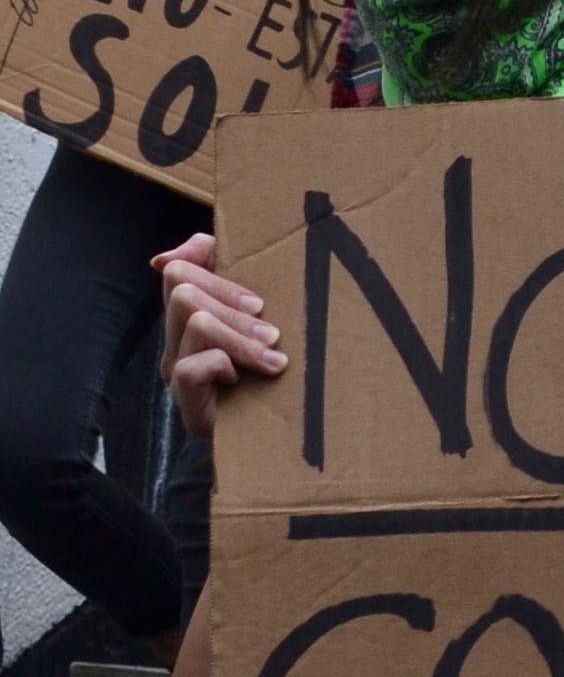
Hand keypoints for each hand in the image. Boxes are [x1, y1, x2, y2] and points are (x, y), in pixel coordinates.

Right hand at [156, 233, 284, 438]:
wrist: (275, 433)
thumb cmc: (275, 369)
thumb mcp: (262, 315)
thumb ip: (235, 270)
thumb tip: (198, 243)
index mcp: (190, 313)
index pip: (179, 269)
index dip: (211, 267)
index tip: (257, 301)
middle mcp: (176, 338)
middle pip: (185, 292)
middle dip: (235, 308)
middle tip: (274, 333)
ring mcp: (175, 369)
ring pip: (194, 321)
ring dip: (240, 338)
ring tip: (274, 359)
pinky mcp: (185, 401)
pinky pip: (189, 367)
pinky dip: (222, 366)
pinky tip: (242, 380)